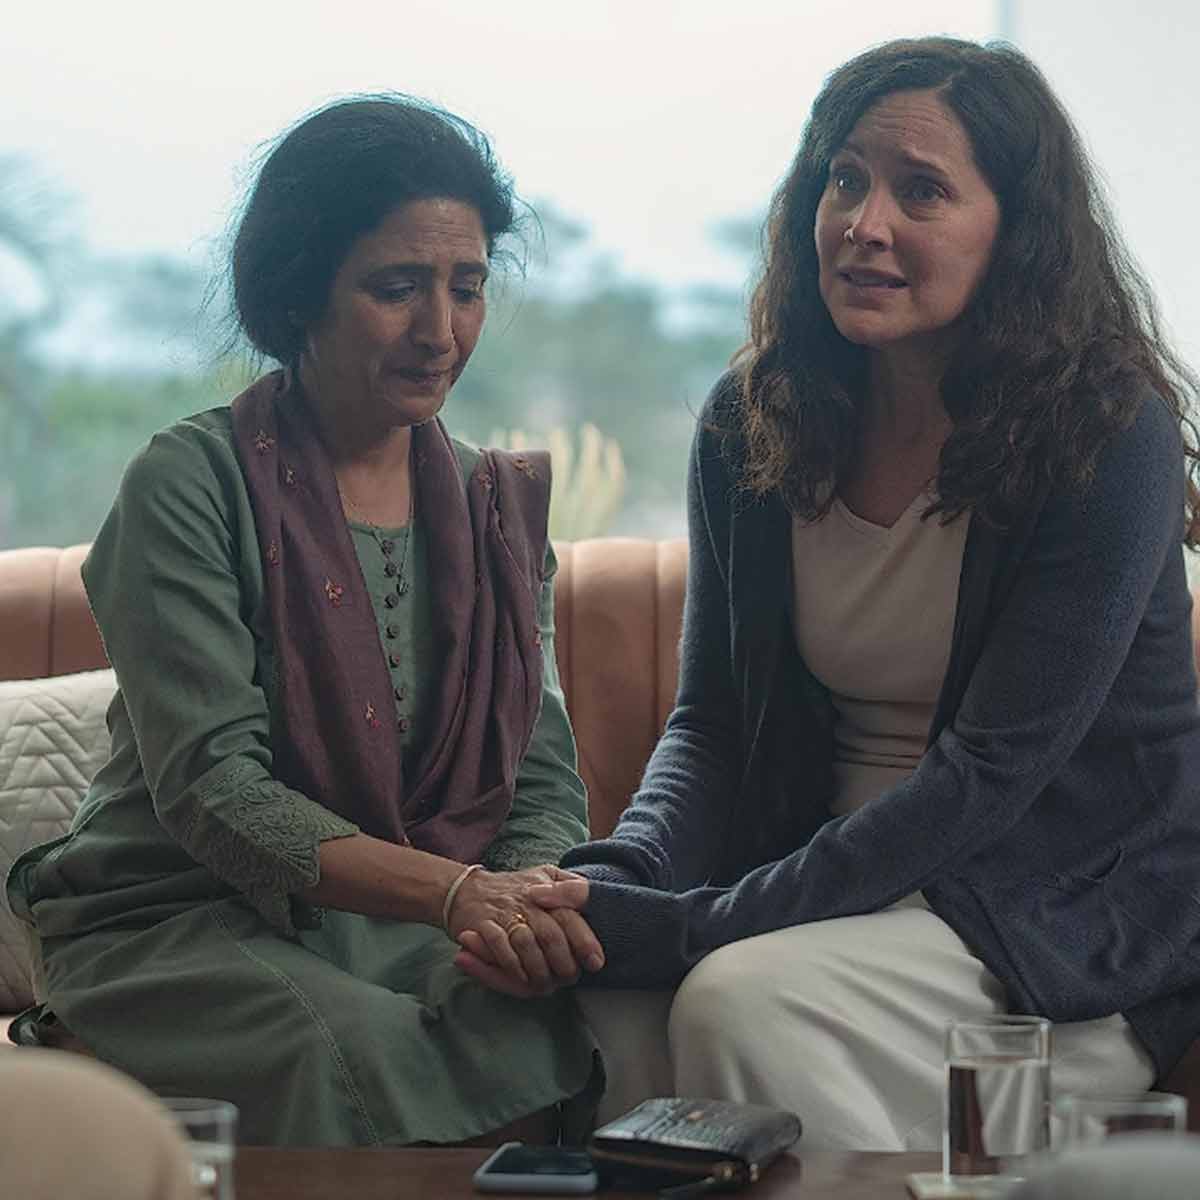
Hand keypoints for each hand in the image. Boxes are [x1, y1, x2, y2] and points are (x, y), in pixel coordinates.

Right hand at [449, 865, 600, 996]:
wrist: (464, 890)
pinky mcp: (482, 925)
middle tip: (568, 978)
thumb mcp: (545, 876)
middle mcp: (527, 899)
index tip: (596, 962)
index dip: (585, 940)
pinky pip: (501, 949)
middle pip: (551, 934)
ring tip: (546, 983)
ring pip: (527, 944)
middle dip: (563, 962)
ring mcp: (504, 911)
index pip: (570, 915)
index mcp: (546, 888)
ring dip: (539, 969)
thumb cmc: (513, 890)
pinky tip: (522, 977)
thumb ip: (570, 885)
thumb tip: (598, 901)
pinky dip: (514, 966)